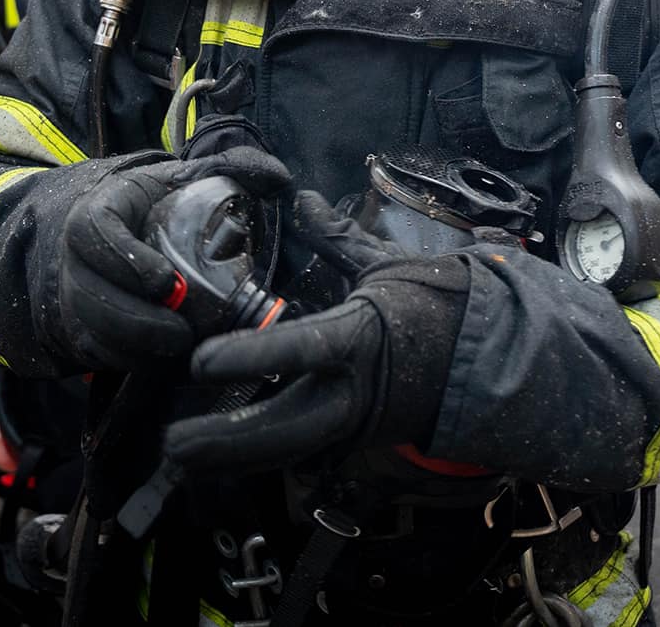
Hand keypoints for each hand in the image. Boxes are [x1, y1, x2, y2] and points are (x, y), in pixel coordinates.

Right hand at [47, 145, 290, 369]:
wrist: (124, 235)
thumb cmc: (159, 207)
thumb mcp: (188, 180)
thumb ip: (232, 170)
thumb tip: (277, 177)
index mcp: (100, 211)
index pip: (93, 231)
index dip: (124, 258)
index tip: (166, 280)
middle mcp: (79, 258)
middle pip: (89, 295)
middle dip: (137, 320)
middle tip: (183, 333)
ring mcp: (78, 298)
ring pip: (94, 331)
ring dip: (139, 347)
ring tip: (183, 349)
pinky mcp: (88, 333)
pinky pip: (105, 356)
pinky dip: (140, 364)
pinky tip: (175, 364)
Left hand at [164, 258, 469, 475]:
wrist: (489, 360)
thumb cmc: (438, 306)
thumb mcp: (385, 265)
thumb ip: (337, 238)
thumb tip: (302, 198)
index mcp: (363, 339)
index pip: (301, 349)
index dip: (250, 357)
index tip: (200, 363)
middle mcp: (357, 392)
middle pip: (284, 430)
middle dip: (224, 443)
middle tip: (171, 445)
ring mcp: (357, 425)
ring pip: (288, 452)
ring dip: (232, 459)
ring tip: (179, 461)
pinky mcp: (356, 442)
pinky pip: (301, 454)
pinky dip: (260, 457)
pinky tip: (219, 459)